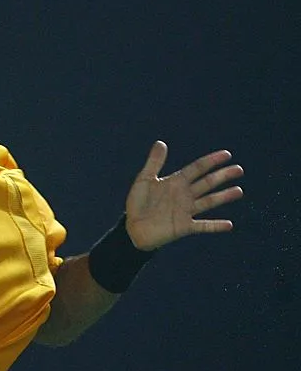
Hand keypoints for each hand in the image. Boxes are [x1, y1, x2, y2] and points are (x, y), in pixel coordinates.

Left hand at [125, 140, 243, 250]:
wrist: (133, 228)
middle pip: (207, 183)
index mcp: (176, 182)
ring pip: (208, 202)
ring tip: (239, 191)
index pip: (197, 169)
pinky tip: (229, 225)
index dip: (211, 161)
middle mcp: (185, 195)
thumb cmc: (137, 203)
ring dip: (223, 197)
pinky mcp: (184, 227)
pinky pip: (203, 226)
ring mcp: (186, 211)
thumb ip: (154, 162)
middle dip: (222, 176)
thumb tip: (161, 142)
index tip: (227, 154)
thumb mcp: (144, 180)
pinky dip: (215, 226)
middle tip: (238, 169)